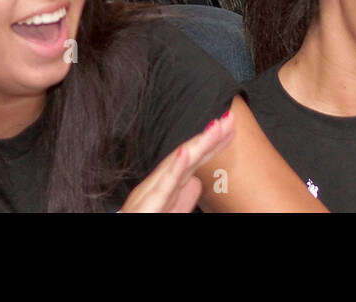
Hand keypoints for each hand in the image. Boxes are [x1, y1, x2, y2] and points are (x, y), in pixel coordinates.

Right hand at [119, 110, 235, 212]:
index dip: (211, 144)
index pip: (192, 161)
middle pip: (187, 158)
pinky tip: (185, 152)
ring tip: (215, 127)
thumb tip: (196, 184)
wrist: (124, 236)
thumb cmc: (144, 220)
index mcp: (166, 188)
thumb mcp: (169, 211)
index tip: (230, 129)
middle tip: (230, 118)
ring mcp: (151, 194)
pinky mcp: (146, 206)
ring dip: (197, 144)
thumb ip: (182, 199)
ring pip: (176, 166)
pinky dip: (174, 168)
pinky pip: (162, 187)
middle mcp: (158, 186)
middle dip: (209, 138)